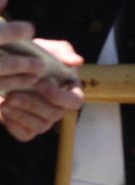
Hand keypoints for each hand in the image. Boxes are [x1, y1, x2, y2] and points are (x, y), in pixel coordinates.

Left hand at [0, 0, 83, 141]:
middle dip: (33, 104)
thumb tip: (78, 61)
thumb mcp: (49, 49)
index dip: (59, 95)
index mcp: (71, 90)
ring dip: (22, 114)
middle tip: (14, 93)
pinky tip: (4, 110)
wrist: (11, 68)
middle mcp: (60, 108)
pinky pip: (25, 135)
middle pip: (55, 115)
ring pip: (40, 126)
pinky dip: (14, 124)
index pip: (75, 101)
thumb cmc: (33, 58)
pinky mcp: (28, 130)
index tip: (40, 83)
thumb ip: (64, 52)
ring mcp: (44, 120)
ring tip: (6, 100)